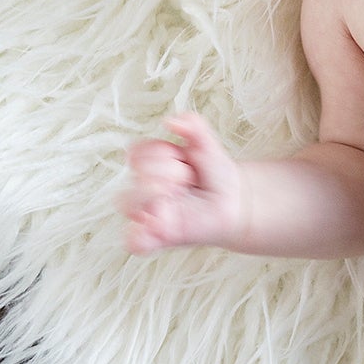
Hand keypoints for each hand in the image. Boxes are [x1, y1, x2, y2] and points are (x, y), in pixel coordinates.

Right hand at [122, 112, 247, 254]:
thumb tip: (170, 122)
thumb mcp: (207, 143)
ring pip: (128, 203)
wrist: (235, 201)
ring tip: (179, 197)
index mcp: (149, 166)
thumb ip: (192, 126)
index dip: (160, 153)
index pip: (136, 153)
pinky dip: (139, 236)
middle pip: (135, 174)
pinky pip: (134, 241)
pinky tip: (159, 224)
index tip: (182, 158)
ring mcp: (149, 213)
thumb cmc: (215, 173)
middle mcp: (144, 189)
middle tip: (188, 179)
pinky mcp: (158, 236)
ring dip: (155, 195)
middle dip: (167, 171)